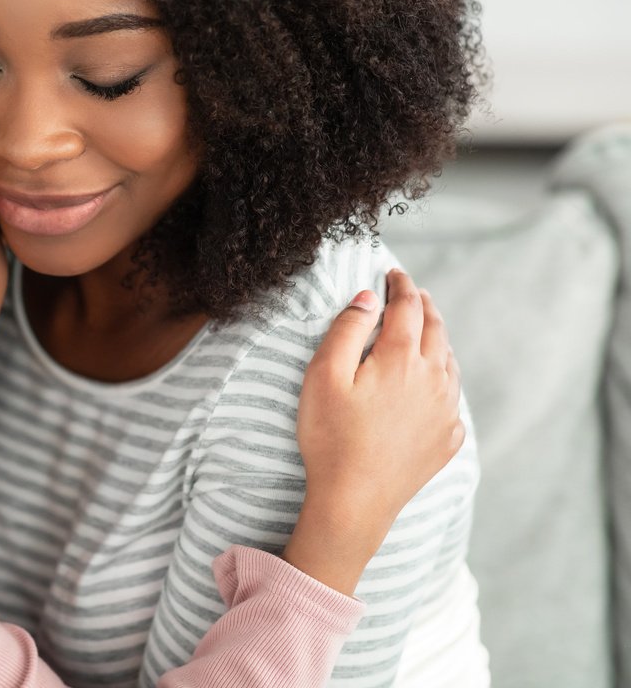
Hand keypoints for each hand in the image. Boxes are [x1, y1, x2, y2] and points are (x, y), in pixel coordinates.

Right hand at [284, 269, 463, 593]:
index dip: (400, 285)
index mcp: (402, 358)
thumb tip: (368, 298)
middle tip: (412, 293)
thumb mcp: (324, 376)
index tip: (393, 273)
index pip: (408, 307)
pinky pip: (452, 397)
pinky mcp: (447, 439)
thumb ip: (347, 329)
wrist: (354, 501)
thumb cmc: (330, 437)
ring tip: (424, 330)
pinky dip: (443, 378)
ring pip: (449, 361)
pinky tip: (431, 383)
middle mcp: (434, 379)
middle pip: (436, 329)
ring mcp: (445, 411)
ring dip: (437, 339)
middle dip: (424, 305)